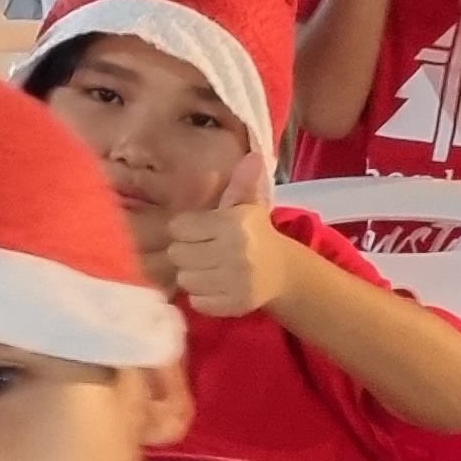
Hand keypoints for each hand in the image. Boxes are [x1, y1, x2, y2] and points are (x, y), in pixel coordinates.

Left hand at [159, 153, 289, 316]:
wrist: (282, 271)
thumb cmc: (255, 234)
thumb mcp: (248, 206)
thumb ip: (242, 183)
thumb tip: (253, 156)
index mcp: (234, 223)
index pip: (179, 227)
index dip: (185, 229)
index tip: (198, 230)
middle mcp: (235, 252)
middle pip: (177, 254)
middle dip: (186, 252)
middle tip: (202, 250)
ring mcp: (235, 281)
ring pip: (184, 278)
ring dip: (192, 274)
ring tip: (209, 267)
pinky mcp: (234, 304)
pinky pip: (196, 301)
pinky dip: (201, 296)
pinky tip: (215, 285)